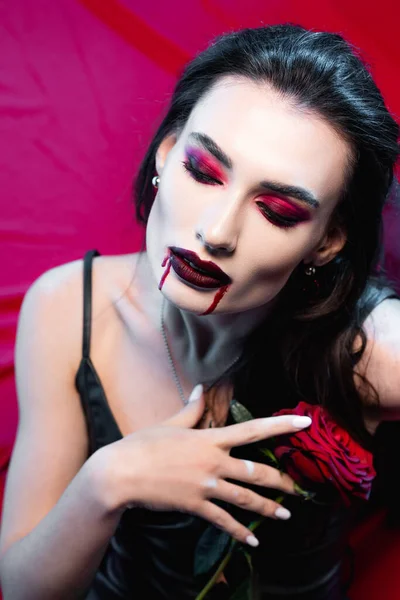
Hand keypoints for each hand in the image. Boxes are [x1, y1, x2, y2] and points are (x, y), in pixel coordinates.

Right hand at [96, 385, 310, 546]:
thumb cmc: (143, 444)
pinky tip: (253, 542)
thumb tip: (200, 388)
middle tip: (298, 488)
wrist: (120, 473)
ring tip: (286, 515)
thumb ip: (190, 408)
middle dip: (281, 480)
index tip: (304, 422)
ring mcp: (206, 486)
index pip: (253, 430)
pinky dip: (240, 532)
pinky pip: (223, 521)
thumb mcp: (169, 423)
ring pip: (246, 498)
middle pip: (256, 471)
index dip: (281, 425)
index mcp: (209, 438)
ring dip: (268, 508)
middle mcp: (214, 462)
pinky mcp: (196, 505)